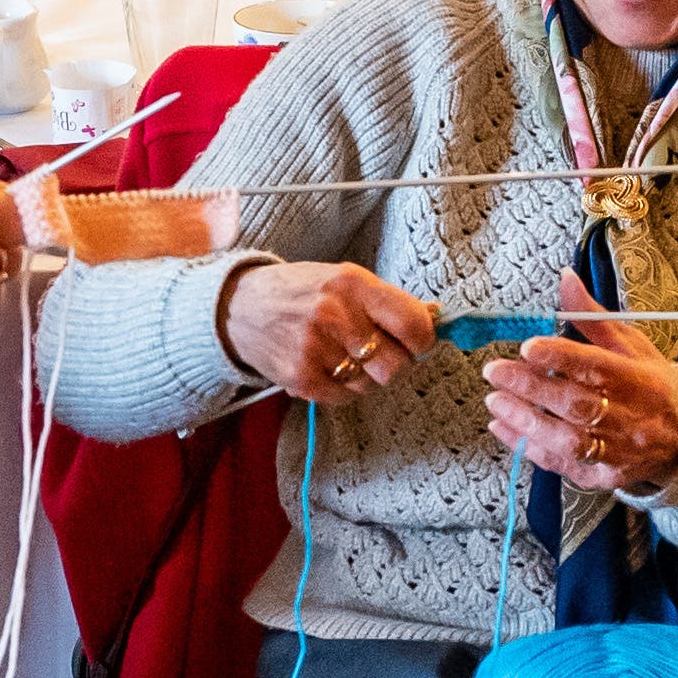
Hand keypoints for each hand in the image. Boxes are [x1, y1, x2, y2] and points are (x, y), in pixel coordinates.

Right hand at [220, 255, 442, 401]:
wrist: (240, 307)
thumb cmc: (302, 292)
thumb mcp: (345, 279)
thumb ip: (388, 301)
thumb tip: (436, 319)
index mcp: (353, 284)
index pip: (413, 324)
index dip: (424, 340)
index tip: (418, 342)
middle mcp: (335, 315)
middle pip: (396, 365)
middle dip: (396, 364)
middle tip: (380, 353)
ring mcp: (315, 348)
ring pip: (371, 385)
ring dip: (366, 376)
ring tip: (343, 355)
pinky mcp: (300, 377)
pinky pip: (345, 398)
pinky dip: (342, 388)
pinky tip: (326, 366)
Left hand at [493, 292, 677, 494]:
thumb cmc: (653, 384)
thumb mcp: (632, 345)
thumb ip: (592, 317)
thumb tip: (564, 279)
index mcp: (639, 380)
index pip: (597, 367)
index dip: (560, 356)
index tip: (528, 346)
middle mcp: (629, 417)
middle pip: (577, 405)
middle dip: (532, 388)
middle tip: (495, 371)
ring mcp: (618, 451)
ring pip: (568, 440)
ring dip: (526, 421)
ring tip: (494, 401)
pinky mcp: (605, 475)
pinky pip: (563, 465)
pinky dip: (530, 448)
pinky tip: (503, 427)